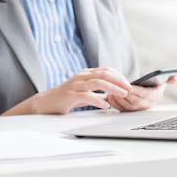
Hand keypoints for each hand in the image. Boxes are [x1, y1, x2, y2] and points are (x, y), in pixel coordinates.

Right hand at [6, 67, 131, 115]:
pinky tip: (105, 106)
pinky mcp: (70, 95)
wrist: (46, 103)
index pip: (106, 70)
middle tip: (130, 89)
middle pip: (104, 74)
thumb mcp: (83, 91)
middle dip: (120, 81)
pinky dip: (98, 100)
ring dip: (113, 89)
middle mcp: (81, 77)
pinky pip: (87, 96)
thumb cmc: (66, 98)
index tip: (129, 84)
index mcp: (85, 74)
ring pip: (98, 82)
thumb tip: (114, 93)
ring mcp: (75, 85)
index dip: (119, 76)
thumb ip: (96, 90)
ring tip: (122, 96)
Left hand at [106, 75, 176, 111]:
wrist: (146, 96)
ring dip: (118, 98)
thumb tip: (175, 78)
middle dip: (125, 94)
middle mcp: (146, 106)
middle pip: (134, 102)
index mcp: (154, 98)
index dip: (137, 91)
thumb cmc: (152, 87)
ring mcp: (137, 110)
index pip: (146, 95)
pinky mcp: (129, 112)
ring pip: (126, 107)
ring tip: (112, 90)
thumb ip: (168, 80)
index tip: (130, 86)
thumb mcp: (161, 82)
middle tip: (117, 87)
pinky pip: (120, 110)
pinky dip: (114, 103)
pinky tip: (110, 96)